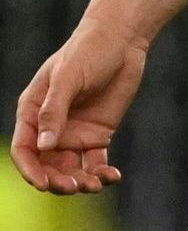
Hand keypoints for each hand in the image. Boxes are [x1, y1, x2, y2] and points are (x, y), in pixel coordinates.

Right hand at [11, 14, 147, 193]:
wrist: (120, 43)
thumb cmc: (87, 53)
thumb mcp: (67, 79)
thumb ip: (54, 111)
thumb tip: (43, 146)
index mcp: (32, 112)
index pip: (24, 149)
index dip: (30, 170)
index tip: (43, 184)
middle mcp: (50, 127)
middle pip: (46, 164)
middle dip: (57, 180)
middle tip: (74, 187)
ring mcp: (73, 133)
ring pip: (70, 168)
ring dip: (80, 181)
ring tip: (95, 184)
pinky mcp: (97, 135)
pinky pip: (95, 162)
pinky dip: (102, 173)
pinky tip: (112, 176)